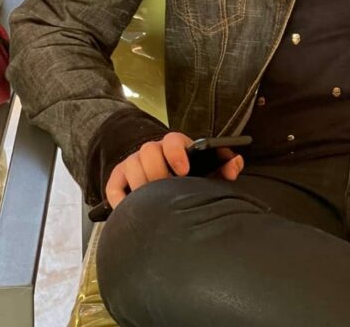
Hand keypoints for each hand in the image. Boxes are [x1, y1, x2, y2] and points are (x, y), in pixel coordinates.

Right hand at [105, 131, 244, 209]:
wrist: (160, 182)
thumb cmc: (187, 178)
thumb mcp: (207, 171)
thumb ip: (224, 166)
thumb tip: (236, 163)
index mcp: (176, 147)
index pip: (173, 140)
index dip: (177, 153)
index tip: (184, 171)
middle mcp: (153, 151)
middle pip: (149, 151)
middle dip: (158, 171)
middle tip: (166, 190)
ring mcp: (134, 164)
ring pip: (133, 165)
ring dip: (142, 185)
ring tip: (152, 203)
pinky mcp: (118, 180)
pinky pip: (114, 186)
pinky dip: (120, 198)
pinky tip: (131, 209)